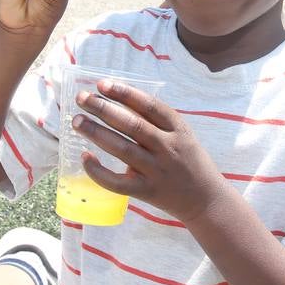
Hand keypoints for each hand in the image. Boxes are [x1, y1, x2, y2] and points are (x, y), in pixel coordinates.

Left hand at [72, 79, 227, 222]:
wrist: (207, 200)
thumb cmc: (190, 162)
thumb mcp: (182, 135)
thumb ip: (157, 121)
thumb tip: (119, 101)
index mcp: (178, 129)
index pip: (148, 105)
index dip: (124, 93)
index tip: (102, 84)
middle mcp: (167, 147)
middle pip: (131, 124)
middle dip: (103, 108)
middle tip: (81, 98)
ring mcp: (156, 170)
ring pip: (121, 148)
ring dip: (96, 133)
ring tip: (77, 120)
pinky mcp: (146, 191)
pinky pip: (117, 182)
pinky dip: (98, 171)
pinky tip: (85, 158)